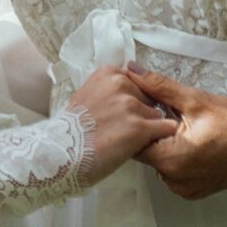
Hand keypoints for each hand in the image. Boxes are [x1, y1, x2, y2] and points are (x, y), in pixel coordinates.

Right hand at [63, 64, 178, 180]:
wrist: (61, 153)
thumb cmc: (71, 131)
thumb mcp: (86, 96)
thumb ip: (108, 89)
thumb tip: (127, 88)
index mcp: (109, 73)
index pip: (137, 82)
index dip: (134, 100)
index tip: (123, 113)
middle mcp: (121, 83)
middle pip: (149, 98)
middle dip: (142, 113)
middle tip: (121, 129)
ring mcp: (130, 105)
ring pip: (157, 115)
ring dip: (148, 129)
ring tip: (126, 141)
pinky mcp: (139, 128)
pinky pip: (165, 129)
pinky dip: (160, 138)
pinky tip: (143, 146)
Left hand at [124, 63, 226, 199]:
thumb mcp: (193, 99)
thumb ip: (158, 86)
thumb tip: (131, 70)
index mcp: (170, 160)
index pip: (135, 143)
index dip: (136, 123)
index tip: (143, 108)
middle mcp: (174, 181)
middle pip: (148, 154)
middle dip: (153, 133)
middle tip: (166, 113)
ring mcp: (186, 189)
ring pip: (162, 163)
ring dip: (166, 145)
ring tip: (180, 125)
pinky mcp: (197, 191)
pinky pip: (176, 172)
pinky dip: (179, 157)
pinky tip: (191, 140)